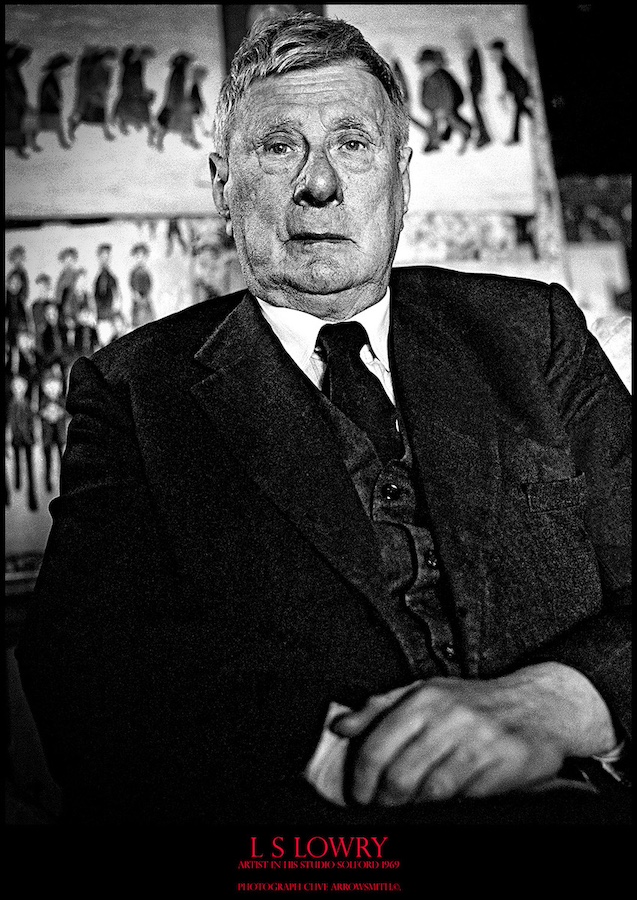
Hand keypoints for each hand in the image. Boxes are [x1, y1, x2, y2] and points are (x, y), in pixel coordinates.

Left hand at [331, 663, 615, 805]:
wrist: (539, 705)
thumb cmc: (472, 703)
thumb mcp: (424, 694)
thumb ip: (378, 709)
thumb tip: (339, 727)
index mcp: (424, 697)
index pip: (377, 747)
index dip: (360, 779)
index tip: (358, 795)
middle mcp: (450, 716)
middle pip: (399, 775)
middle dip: (384, 799)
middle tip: (382, 805)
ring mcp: (479, 739)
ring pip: (431, 790)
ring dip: (417, 803)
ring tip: (414, 800)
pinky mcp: (505, 762)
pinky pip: (465, 796)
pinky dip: (451, 802)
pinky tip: (449, 796)